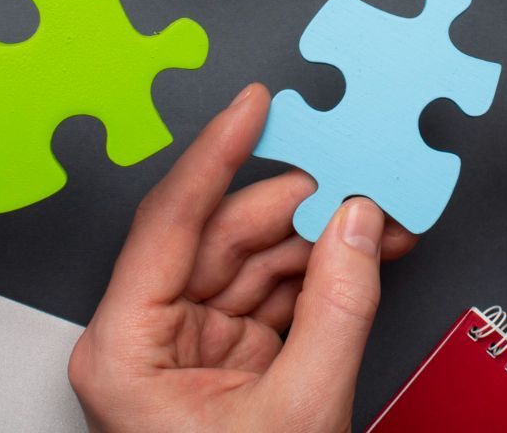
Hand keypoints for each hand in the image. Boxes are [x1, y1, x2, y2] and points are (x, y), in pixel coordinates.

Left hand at [70, 84, 416, 432]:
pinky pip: (274, 293)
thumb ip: (337, 305)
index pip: (171, 220)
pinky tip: (365, 251)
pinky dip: (322, 273)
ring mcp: (188, 348)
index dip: (217, 153)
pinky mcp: (227, 361)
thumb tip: (360, 221)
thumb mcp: (300, 409)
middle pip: (222, 235)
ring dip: (320, 237)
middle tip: (360, 172)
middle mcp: (146, 338)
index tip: (254, 104)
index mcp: (124, 348)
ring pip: (255, 260)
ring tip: (382, 216)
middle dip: (298, 203)